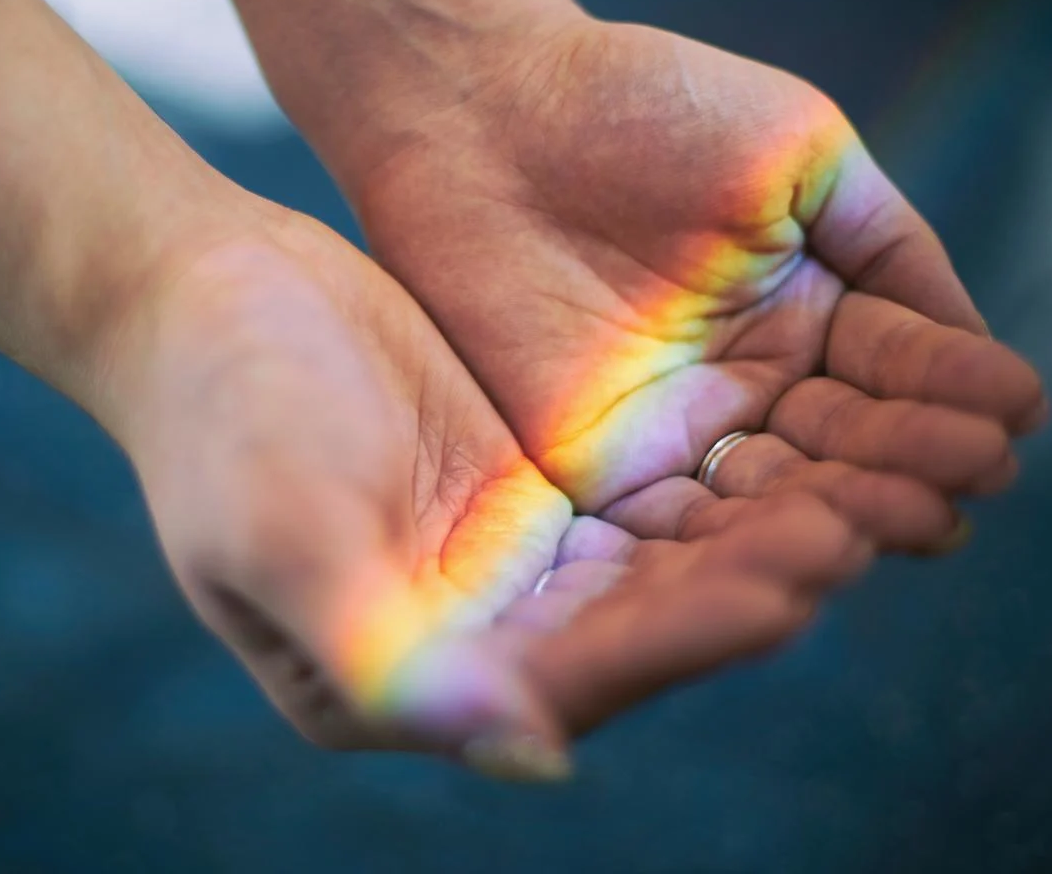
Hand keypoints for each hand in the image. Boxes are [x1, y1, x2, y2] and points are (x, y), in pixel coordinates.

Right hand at [101, 194, 871, 774]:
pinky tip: (784, 455)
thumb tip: (529, 751)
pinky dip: (709, 492)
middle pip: (625, 632)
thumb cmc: (216, 415)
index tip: (781, 590)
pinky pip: (635, 509)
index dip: (674, 641)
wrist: (197, 300)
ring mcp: (495, 570)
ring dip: (743, 542)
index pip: (560, 680)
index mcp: (397, 682)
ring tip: (851, 498)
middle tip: (853, 532)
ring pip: (645, 573)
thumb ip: (383, 645)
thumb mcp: (283, 527)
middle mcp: (462, 643)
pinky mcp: (522, 497)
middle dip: (737, 589)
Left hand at [348, 17, 1046, 553]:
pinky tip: (798, 545)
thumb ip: (885, 245)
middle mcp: (754, 381)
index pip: (900, 366)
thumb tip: (974, 347)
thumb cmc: (640, 104)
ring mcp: (679, 429)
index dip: (954, 386)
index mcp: (810, 307)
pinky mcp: (600, 470)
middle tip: (975, 474)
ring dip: (844, 509)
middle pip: (849, 443)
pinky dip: (739, 540)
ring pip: (778, 494)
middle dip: (913, 457)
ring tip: (915, 517)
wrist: (485, 114)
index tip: (1013, 407)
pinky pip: (682, 523)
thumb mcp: (796, 154)